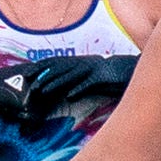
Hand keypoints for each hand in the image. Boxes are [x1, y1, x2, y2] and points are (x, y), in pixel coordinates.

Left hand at [17, 53, 136, 118]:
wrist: (133, 69)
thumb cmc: (113, 77)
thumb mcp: (94, 82)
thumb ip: (81, 87)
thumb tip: (69, 97)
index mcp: (79, 63)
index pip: (55, 64)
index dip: (40, 68)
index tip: (27, 75)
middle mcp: (83, 64)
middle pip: (58, 68)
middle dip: (42, 76)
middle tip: (28, 83)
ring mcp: (92, 69)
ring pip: (69, 76)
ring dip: (55, 83)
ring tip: (42, 91)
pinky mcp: (102, 77)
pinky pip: (88, 84)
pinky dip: (79, 90)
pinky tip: (69, 97)